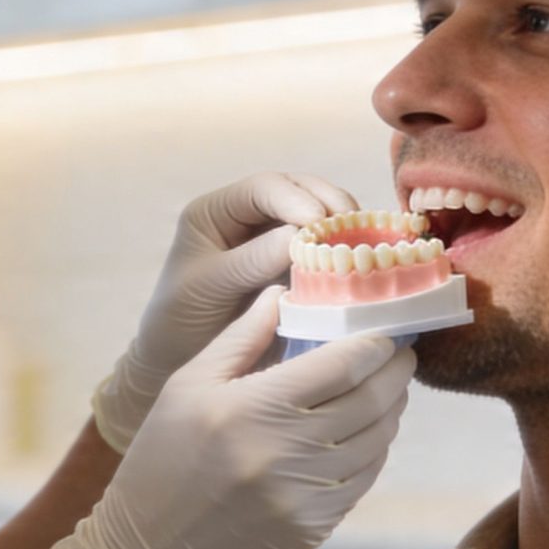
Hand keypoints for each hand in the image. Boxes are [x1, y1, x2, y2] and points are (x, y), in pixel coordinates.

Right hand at [16, 289, 415, 548]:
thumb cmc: (161, 459)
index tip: (386, 327)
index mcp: (254, 407)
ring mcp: (306, 494)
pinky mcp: (315, 527)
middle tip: (400, 353)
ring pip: (376, 440)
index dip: (376, 341)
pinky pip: (364, 479)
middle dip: (395, 371)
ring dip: (390, 410)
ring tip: (386, 390)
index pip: (343, 363)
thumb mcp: (187, 387)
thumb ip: (241, 337)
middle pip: (372, 399)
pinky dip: (373, 450)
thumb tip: (283, 293)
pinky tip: (364, 434)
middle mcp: (287, 451)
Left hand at [91, 172, 358, 452]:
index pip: (263, 187)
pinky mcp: (297, 265)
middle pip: (301, 191)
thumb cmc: (180, 322)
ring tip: (368, 245)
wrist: (180, 361)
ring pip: (322, 216)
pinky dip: (348, 251)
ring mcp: (277, 239)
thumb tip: (300, 235)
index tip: (317, 221)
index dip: (295, 198)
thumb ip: (250, 261)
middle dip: (331, 205)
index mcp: (217, 211)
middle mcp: (250, 216)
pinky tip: (365, 264)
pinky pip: (328, 248)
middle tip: (354, 229)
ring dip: (346, 227)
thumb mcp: (207, 288)